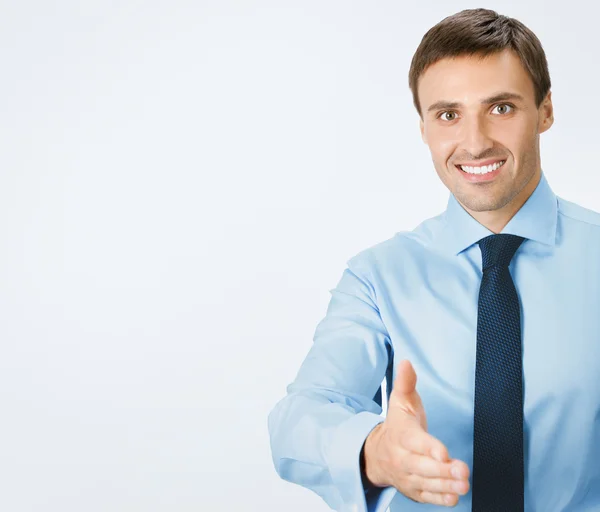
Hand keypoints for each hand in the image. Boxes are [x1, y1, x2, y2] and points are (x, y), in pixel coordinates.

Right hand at [362, 359, 469, 506]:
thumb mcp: (399, 401)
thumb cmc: (397, 425)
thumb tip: (407, 362)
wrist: (376, 454)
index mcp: (401, 435)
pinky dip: (440, 499)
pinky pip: (426, 496)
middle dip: (442, 470)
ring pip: (426, 483)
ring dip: (446, 486)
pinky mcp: (414, 489)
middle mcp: (402, 457)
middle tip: (463, 471)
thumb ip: (406, 383)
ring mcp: (407, 476)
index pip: (414, 442)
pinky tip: (454, 497)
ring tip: (464, 484)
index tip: (443, 452)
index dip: (428, 447)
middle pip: (422, 466)